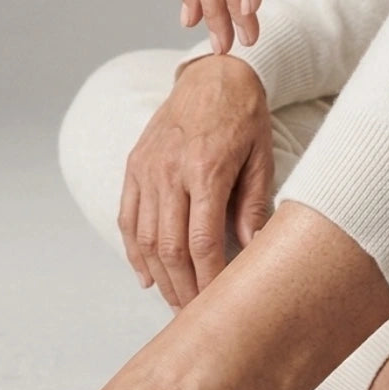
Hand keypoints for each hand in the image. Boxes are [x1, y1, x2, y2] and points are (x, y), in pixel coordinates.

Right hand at [118, 54, 273, 310]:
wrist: (213, 75)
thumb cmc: (245, 116)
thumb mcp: (260, 158)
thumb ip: (252, 204)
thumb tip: (250, 249)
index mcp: (205, 170)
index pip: (202, 242)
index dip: (208, 280)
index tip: (217, 303)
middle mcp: (169, 171)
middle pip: (169, 247)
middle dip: (182, 288)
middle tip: (194, 314)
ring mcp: (147, 169)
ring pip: (144, 238)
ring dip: (159, 276)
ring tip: (175, 301)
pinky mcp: (134, 166)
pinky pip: (127, 217)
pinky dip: (133, 251)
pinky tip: (146, 275)